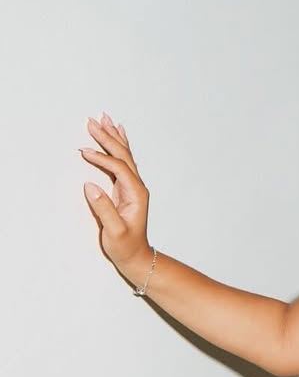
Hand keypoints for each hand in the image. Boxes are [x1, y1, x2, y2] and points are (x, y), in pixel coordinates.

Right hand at [80, 113, 151, 278]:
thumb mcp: (114, 231)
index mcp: (136, 194)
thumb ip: (104, 209)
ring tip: (104, 119)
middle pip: (123, 155)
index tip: (84, 151)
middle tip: (93, 120)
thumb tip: (90, 185)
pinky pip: (121, 162)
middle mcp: (137, 187)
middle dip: (108, 137)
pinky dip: (117, 147)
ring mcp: (132, 187)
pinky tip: (117, 135)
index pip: (118, 168)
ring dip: (112, 137)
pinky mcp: (125, 189)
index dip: (101, 158)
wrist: (136, 257)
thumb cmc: (126, 246)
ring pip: (123, 156)